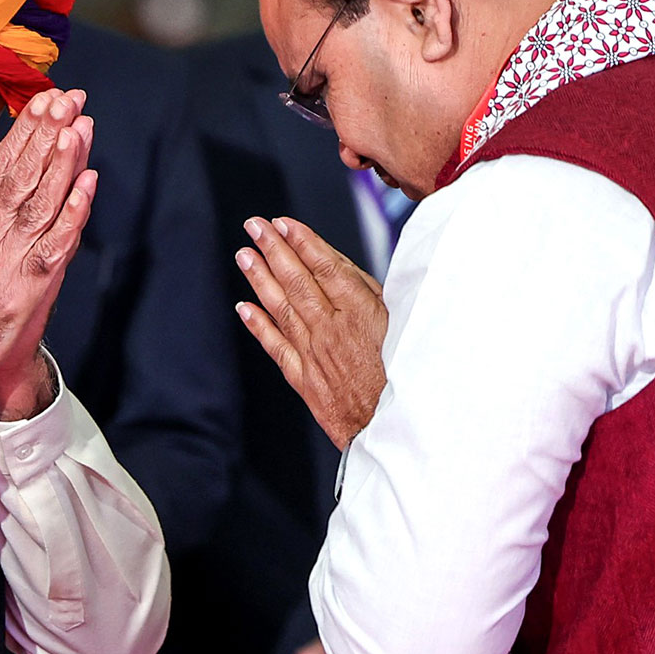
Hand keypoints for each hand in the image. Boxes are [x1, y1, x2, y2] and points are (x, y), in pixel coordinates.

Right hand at [0, 89, 95, 412]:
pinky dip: (72, 214)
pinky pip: (55, 246)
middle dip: (48, 134)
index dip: (26, 131)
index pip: (1, 165)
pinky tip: (87, 186)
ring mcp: (9, 261)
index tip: (44, 101)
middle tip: (70, 100)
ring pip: (42, 202)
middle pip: (24, 175)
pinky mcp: (26, 289)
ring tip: (78, 127)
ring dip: (63, 163)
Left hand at [234, 216, 386, 449]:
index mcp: (361, 313)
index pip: (325, 267)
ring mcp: (315, 355)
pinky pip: (276, 347)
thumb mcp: (404, 327)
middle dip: (273, 249)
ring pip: (281, 308)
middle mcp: (332, 330)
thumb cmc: (410, 378)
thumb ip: (372, 296)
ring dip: (260, 278)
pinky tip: (245, 307)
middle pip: (297, 281)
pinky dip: (259, 326)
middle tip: (254, 226)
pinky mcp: (306, 380)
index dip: (302, 242)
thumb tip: (343, 268)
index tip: (283, 223)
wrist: (399, 431)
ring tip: (244, 255)